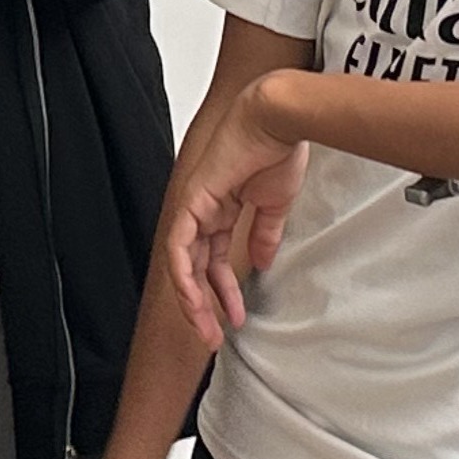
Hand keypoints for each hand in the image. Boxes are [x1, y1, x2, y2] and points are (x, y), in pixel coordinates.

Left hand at [162, 78, 310, 345]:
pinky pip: (180, 246)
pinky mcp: (193, 201)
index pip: (213, 260)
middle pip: (194, 268)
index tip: (234, 319)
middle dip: (204, 306)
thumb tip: (261, 262)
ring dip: (194, 301)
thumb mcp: (274, 205)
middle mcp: (203, 211)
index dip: (222, 292)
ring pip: (183, 265)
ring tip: (208, 331)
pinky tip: (197, 300)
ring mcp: (194, 206)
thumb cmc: (278, 151)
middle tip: (213, 337)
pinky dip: (184, 276)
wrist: (278, 120)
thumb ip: (263, 234)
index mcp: (221, 210)